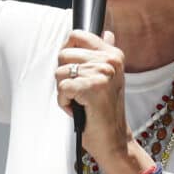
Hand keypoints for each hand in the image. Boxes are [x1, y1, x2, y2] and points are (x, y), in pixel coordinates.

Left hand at [56, 30, 153, 173]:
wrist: (114, 140)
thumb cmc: (105, 110)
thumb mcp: (108, 78)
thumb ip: (104, 53)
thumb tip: (107, 33)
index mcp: (113, 54)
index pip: (76, 35)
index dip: (67, 53)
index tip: (74, 69)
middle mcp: (110, 61)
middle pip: (63, 54)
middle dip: (64, 76)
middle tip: (80, 92)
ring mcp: (102, 73)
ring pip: (60, 72)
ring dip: (64, 91)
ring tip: (81, 101)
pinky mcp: (92, 88)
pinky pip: (62, 88)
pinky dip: (64, 102)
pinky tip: (78, 109)